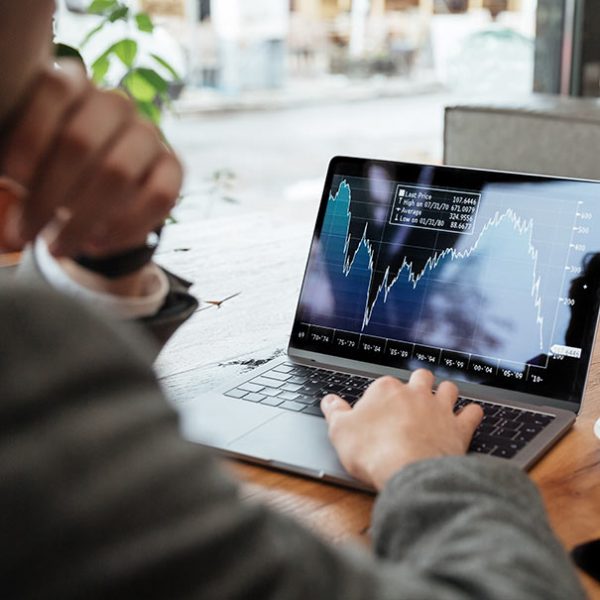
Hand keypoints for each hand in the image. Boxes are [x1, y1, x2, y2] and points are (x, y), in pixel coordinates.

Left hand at [0, 60, 182, 258]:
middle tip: (24, 233)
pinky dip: (124, 228)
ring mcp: (150, 135)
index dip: (31, 135)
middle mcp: (117, 104)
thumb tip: (10, 192)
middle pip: (81, 141)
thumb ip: (18, 164)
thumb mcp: (28, 157)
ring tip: (57, 248)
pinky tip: (96, 245)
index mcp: (77, 84)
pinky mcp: (174, 167)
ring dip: (82, 219)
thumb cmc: (51, 168)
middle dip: (48, 195)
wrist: (98, 186)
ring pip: (118, 173)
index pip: (55, 91)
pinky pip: (157, 198)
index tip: (11, 178)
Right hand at [321, 370, 482, 490]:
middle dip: (418, 384)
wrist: (408, 470)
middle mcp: (415, 392)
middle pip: (420, 377)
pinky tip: (469, 415)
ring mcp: (439, 408)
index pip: (384, 385)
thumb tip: (328, 401)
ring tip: (441, 400)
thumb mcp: (340, 431)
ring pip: (448, 388)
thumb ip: (334, 412)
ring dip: (445, 392)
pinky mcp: (458, 427)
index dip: (381, 398)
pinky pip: (472, 412)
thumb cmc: (373, 450)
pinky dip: (472, 413)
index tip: (377, 411)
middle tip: (413, 396)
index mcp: (385, 389)